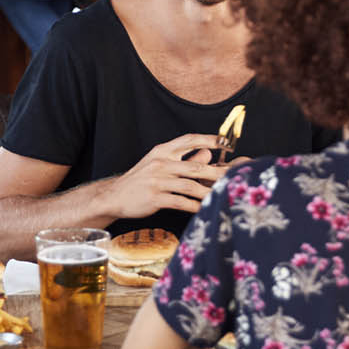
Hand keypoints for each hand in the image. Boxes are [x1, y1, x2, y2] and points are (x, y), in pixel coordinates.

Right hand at [103, 134, 229, 218]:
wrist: (114, 196)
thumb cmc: (141, 180)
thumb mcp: (160, 164)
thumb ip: (184, 159)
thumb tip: (208, 153)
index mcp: (162, 151)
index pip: (189, 139)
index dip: (209, 139)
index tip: (227, 142)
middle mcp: (160, 163)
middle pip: (195, 166)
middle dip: (217, 173)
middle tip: (234, 177)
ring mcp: (157, 181)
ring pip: (190, 186)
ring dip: (208, 193)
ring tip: (222, 196)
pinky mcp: (154, 198)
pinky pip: (180, 202)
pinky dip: (194, 206)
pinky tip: (204, 209)